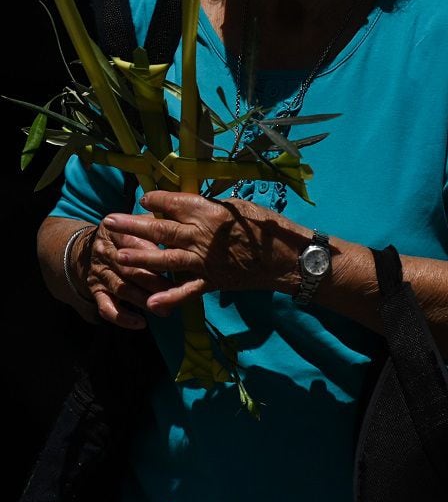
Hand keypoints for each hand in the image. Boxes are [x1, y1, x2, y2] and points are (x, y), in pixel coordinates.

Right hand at [73, 216, 174, 328]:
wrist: (91, 247)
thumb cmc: (126, 233)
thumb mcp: (135, 222)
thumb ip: (154, 223)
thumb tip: (182, 222)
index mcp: (117, 232)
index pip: (136, 245)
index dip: (155, 255)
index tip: (176, 263)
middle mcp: (106, 253)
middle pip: (131, 269)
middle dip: (154, 282)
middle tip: (175, 292)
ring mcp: (100, 273)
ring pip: (122, 289)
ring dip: (143, 301)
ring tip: (165, 310)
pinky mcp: (95, 291)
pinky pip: (106, 307)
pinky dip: (122, 317)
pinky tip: (140, 323)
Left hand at [103, 190, 309, 315]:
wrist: (285, 256)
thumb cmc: (266, 225)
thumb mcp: (238, 206)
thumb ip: (211, 207)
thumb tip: (188, 204)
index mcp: (208, 212)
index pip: (173, 203)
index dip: (154, 200)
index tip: (142, 199)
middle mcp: (202, 235)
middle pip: (160, 229)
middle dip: (132, 225)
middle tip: (109, 221)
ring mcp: (205, 261)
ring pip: (165, 258)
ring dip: (139, 257)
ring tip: (116, 255)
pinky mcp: (211, 281)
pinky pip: (187, 291)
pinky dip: (169, 297)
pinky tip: (150, 302)